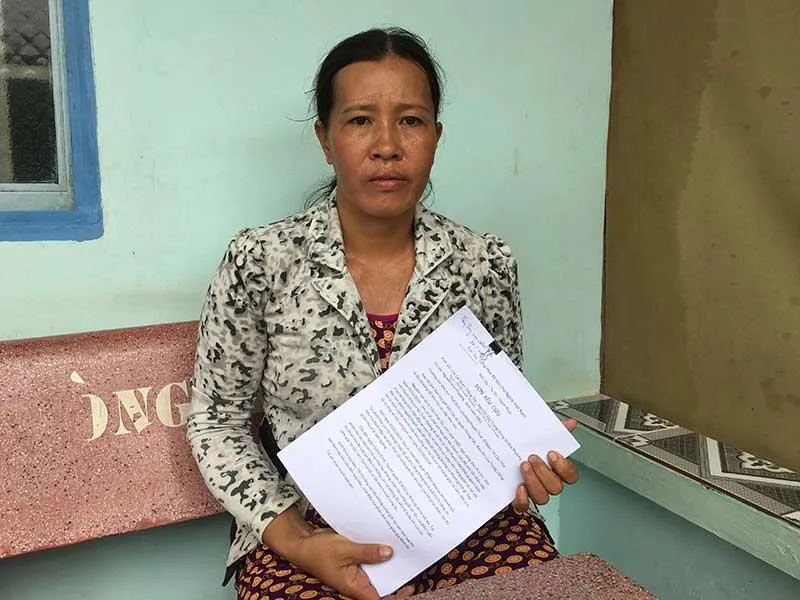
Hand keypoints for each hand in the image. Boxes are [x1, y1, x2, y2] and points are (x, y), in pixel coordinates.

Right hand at [263, 507, 400, 599]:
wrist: (302, 543)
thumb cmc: (319, 551)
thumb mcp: (345, 550)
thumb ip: (367, 552)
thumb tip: (389, 553)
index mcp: (356, 587)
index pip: (381, 598)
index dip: (398, 595)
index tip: (411, 585)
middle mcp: (358, 582)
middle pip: (383, 584)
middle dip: (398, 574)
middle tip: (412, 559)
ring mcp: (356, 571)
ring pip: (378, 570)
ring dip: (388, 560)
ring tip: (404, 547)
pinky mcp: (355, 561)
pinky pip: (370, 558)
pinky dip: (378, 550)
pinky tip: (387, 539)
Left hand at [512, 418, 579, 511]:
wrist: (498, 457)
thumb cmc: (524, 449)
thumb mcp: (538, 436)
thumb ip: (555, 430)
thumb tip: (570, 423)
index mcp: (555, 470)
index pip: (571, 475)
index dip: (564, 467)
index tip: (551, 454)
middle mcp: (547, 483)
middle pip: (556, 487)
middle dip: (544, 472)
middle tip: (532, 457)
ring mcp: (534, 493)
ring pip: (543, 497)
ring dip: (533, 481)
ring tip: (523, 466)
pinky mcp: (520, 500)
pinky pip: (524, 506)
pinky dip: (522, 499)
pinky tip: (518, 486)